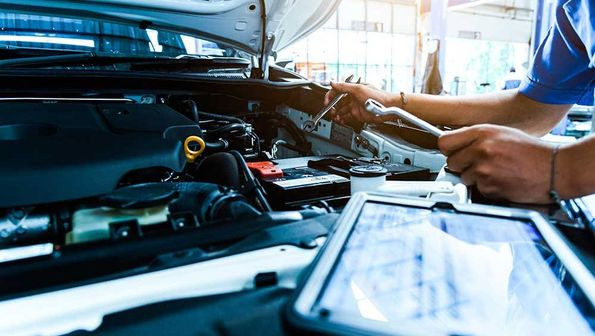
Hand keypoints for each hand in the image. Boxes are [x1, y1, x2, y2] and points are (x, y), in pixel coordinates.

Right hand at [324, 82, 395, 124]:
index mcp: (352, 89)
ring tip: (335, 117)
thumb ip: (344, 86)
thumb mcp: (359, 89)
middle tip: (331, 112)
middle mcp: (353, 97)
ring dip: (336, 114)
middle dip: (332, 107)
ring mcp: (355, 106)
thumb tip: (333, 83)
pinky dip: (342, 119)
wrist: (388, 107)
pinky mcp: (358, 115)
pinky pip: (347, 117)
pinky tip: (340, 120)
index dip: (330, 96)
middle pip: (338, 102)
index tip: (327, 102)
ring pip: (341, 111)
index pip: (337, 91)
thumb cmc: (377, 96)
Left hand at [438, 124, 553, 203]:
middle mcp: (480, 149)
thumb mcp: (502, 133)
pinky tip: (502, 181)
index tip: (453, 153)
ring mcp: (483, 169)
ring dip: (475, 178)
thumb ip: (477, 138)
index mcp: (482, 132)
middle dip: (462, 165)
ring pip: (463, 178)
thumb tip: (456, 145)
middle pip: (451, 162)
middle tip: (479, 164)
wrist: (555, 169)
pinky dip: (487, 188)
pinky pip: (477, 190)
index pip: (445, 142)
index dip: (449, 149)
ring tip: (496, 172)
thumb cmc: (532, 152)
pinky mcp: (489, 187)